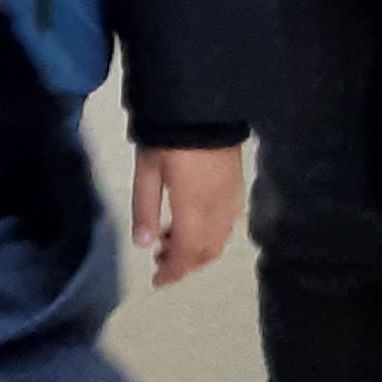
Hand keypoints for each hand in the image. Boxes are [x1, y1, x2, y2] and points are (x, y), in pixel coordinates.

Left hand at [130, 143, 243, 283]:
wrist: (202, 99)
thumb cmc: (168, 133)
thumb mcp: (147, 167)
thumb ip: (145, 207)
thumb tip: (143, 244)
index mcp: (193, 207)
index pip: (186, 253)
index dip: (172, 272)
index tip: (157, 281)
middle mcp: (218, 207)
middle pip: (207, 251)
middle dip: (185, 264)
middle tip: (161, 260)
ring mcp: (232, 195)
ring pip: (220, 239)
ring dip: (198, 250)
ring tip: (172, 239)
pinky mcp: (238, 183)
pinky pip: (229, 221)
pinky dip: (212, 233)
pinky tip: (195, 221)